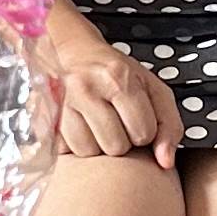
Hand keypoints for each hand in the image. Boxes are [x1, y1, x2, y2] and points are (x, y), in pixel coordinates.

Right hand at [52, 41, 181, 163]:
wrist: (75, 52)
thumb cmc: (117, 74)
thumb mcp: (153, 89)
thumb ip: (169, 125)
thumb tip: (166, 163)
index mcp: (119, 77)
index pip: (144, 132)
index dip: (145, 131)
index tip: (136, 117)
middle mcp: (87, 87)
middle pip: (116, 147)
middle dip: (121, 140)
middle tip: (115, 120)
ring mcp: (62, 102)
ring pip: (90, 152)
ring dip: (98, 144)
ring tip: (98, 123)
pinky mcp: (47, 115)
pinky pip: (68, 151)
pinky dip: (78, 144)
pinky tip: (82, 126)